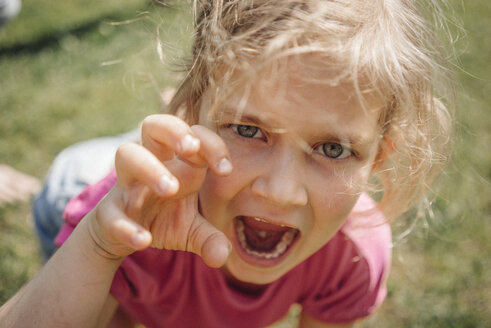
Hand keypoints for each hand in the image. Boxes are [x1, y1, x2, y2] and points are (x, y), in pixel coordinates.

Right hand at [88, 114, 232, 267]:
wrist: (120, 236)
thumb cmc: (161, 218)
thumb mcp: (190, 230)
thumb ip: (209, 238)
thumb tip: (222, 255)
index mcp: (175, 163)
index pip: (193, 135)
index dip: (211, 144)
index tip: (226, 170)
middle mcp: (149, 164)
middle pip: (153, 125)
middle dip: (173, 130)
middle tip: (191, 148)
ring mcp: (127, 185)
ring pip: (128, 155)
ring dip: (150, 168)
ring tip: (170, 189)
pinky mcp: (108, 212)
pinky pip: (112, 211)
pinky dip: (126, 225)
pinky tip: (144, 240)